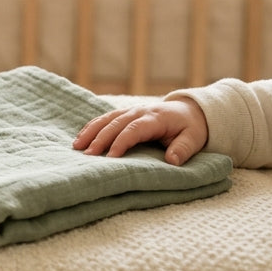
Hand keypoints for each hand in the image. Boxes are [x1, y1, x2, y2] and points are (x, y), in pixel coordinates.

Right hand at [73, 97, 208, 165]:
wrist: (190, 110)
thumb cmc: (191, 128)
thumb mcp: (194, 139)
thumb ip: (183, 149)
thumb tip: (172, 161)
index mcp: (155, 118)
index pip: (134, 129)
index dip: (121, 142)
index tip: (111, 157)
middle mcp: (139, 111)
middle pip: (115, 124)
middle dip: (100, 139)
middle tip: (88, 155)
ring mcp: (130, 110)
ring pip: (106, 119)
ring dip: (90, 132)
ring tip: (77, 146)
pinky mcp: (124, 112)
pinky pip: (104, 118)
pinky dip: (91, 127)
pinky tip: (81, 138)